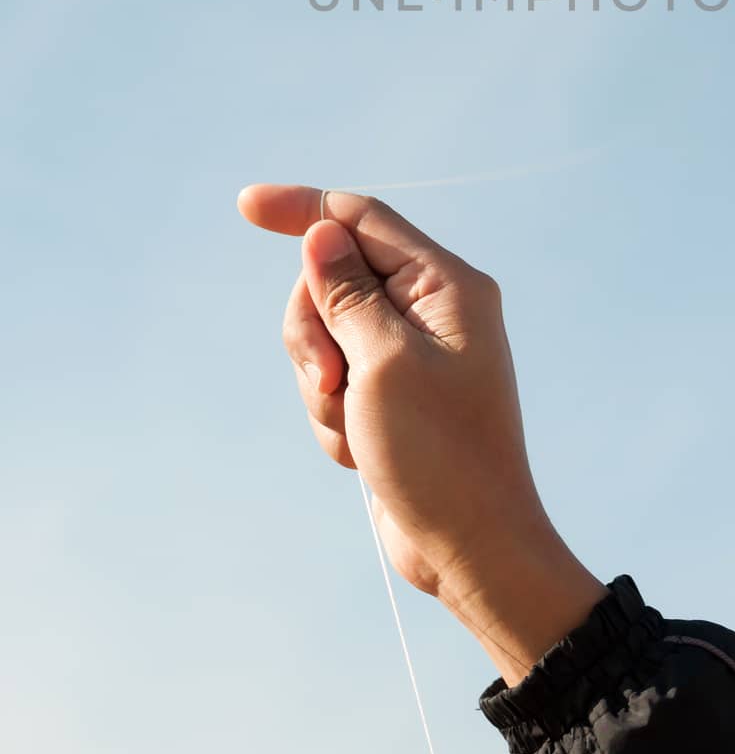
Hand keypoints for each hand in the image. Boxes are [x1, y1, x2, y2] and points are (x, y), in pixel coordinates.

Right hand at [238, 184, 605, 682]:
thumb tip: (321, 232)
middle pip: (334, 278)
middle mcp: (433, 308)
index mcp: (446, 285)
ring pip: (326, 333)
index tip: (245, 204)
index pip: (362, 219)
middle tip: (330, 382)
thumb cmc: (439, 457)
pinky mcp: (393, 391)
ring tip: (353, 428)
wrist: (471, 549)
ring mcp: (411, 351)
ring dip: (322, 385)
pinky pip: (335, 379)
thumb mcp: (381, 364)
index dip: (303, 209)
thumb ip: (346, 293)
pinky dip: (333, 416)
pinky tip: (360, 453)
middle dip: (314, 331)